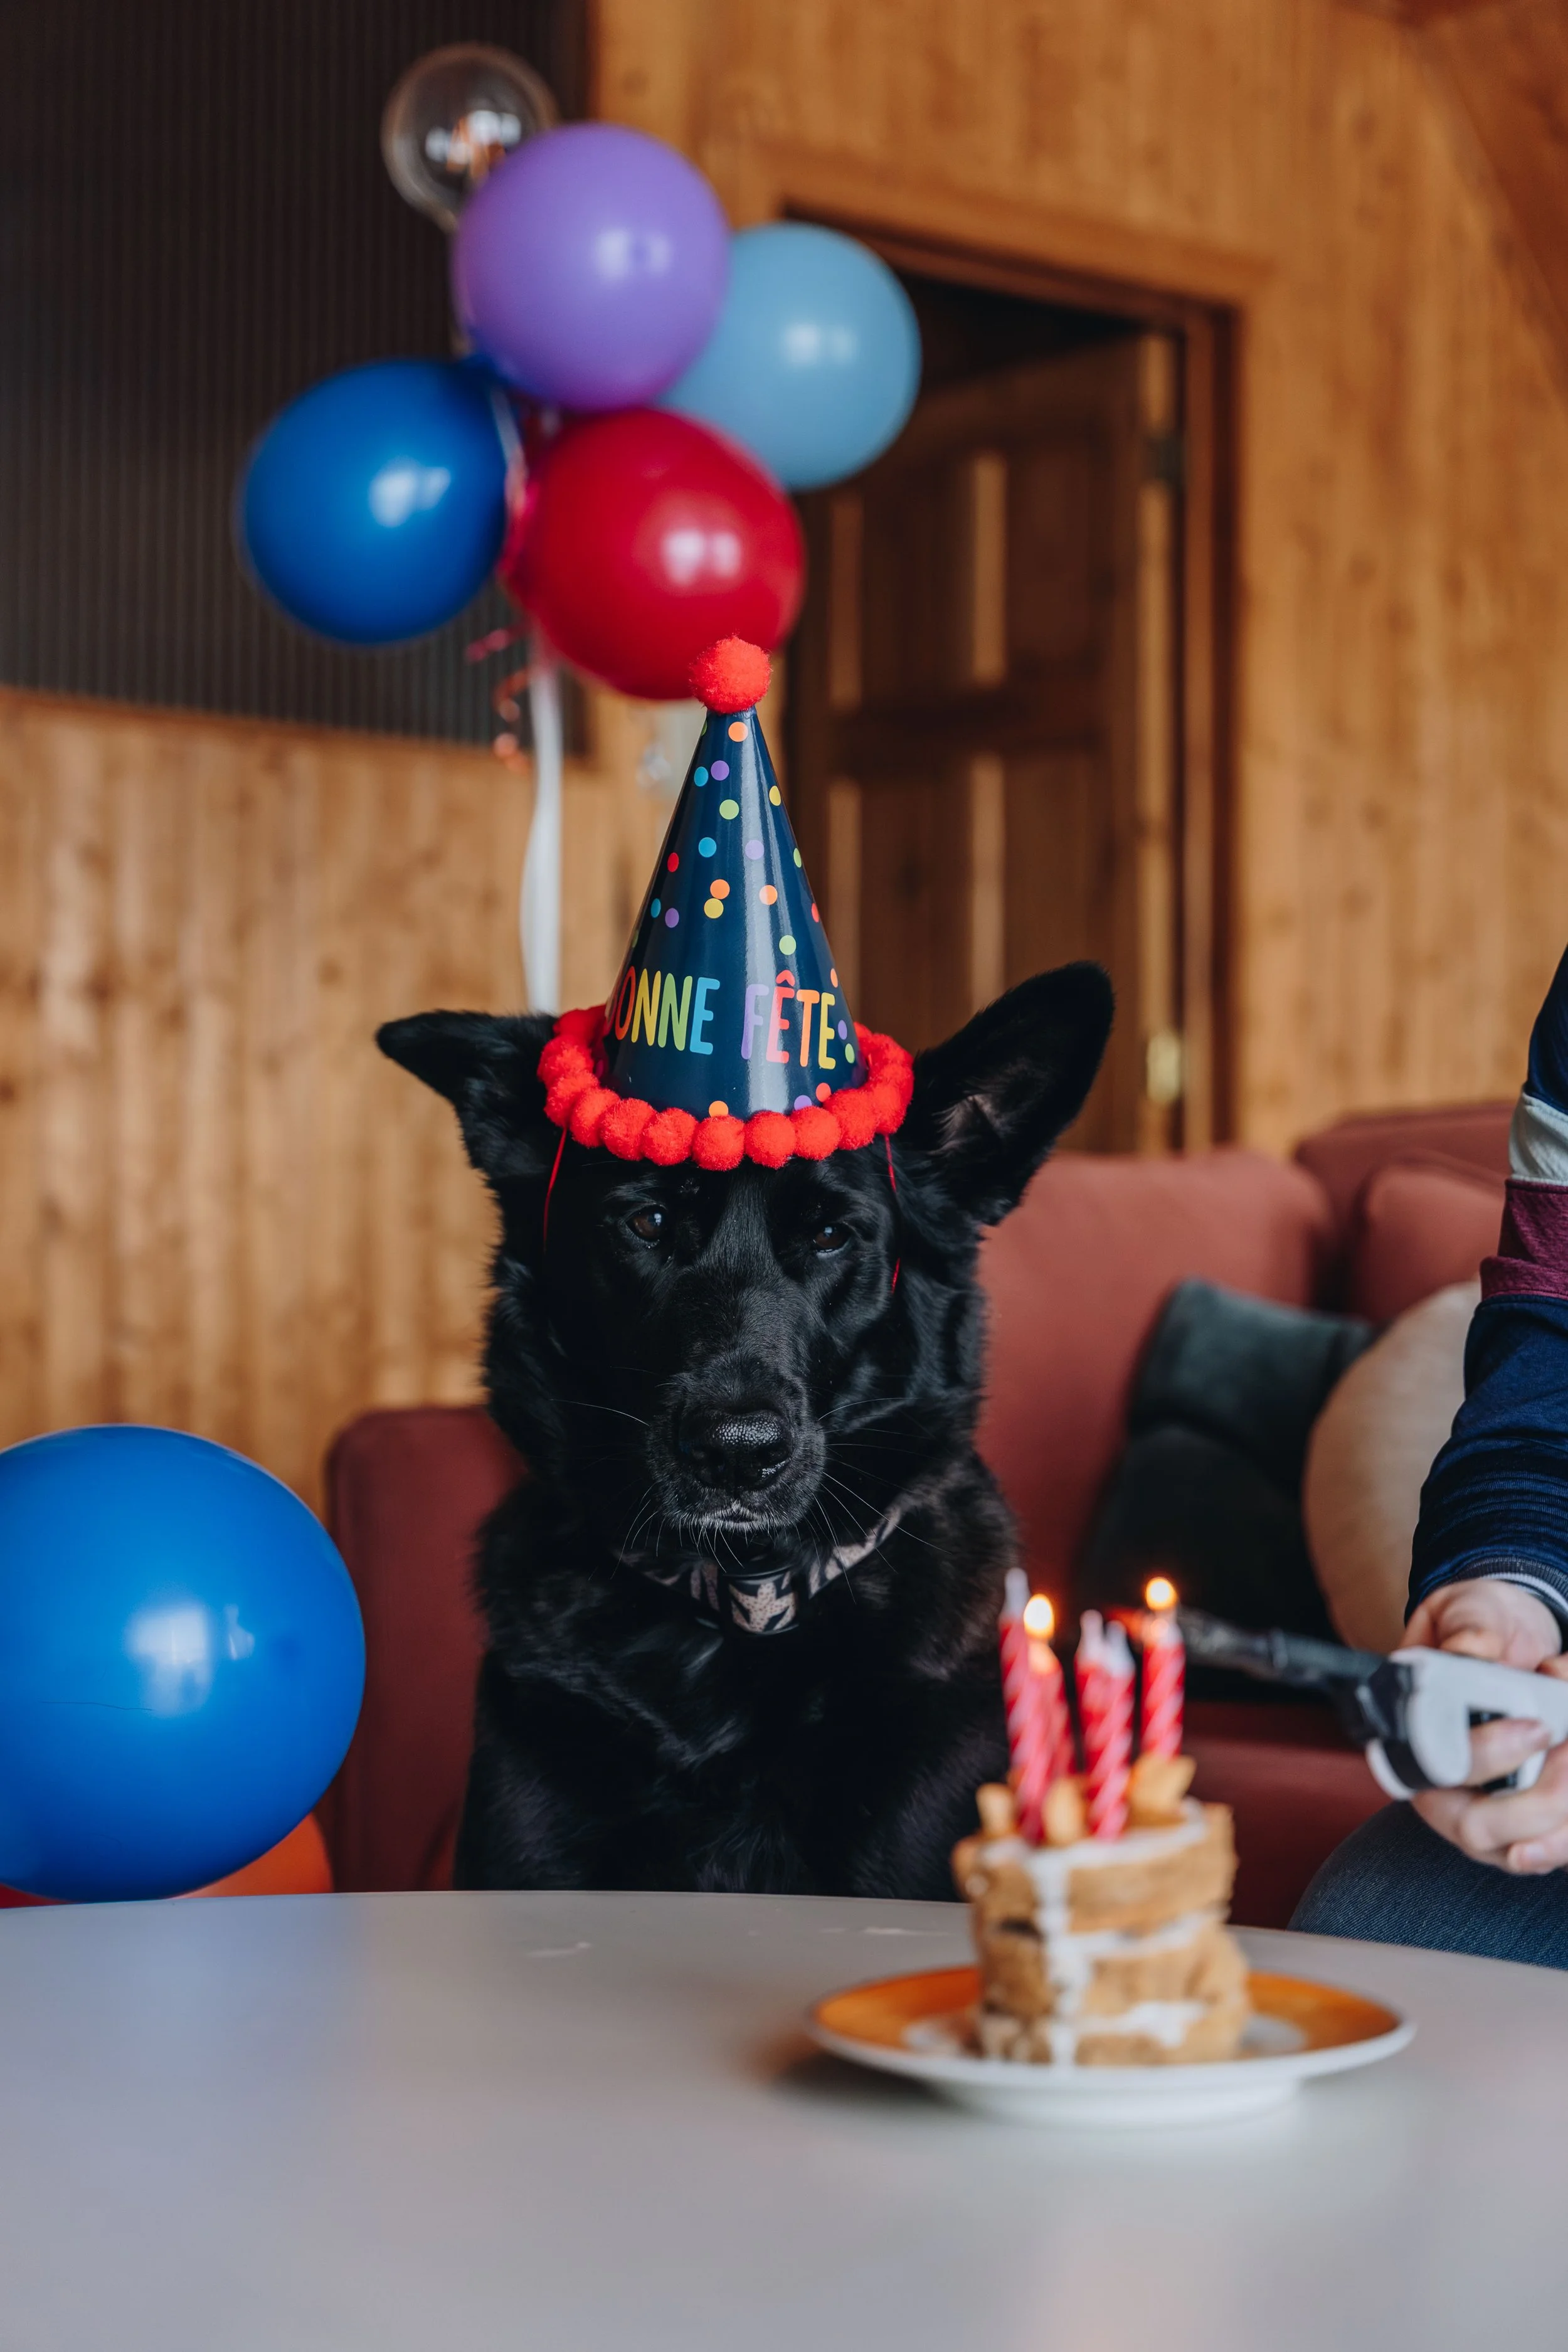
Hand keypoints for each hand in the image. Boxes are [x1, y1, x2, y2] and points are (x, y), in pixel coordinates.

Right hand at [1406, 1579, 1567, 1873]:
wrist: (1513, 1639)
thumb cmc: (1481, 1626)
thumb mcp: (1469, 1610)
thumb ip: (1469, 1627)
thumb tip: (1475, 1648)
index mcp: (1413, 1734)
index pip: (1436, 1767)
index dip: (1486, 1756)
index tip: (1537, 1727)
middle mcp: (1441, 1788)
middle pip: (1477, 1827)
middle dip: (1539, 1798)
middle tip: (1567, 1742)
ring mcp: (1484, 1819)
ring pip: (1520, 1849)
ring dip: (1561, 1814)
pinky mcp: (1524, 1829)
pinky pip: (1551, 1846)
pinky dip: (1567, 1831)